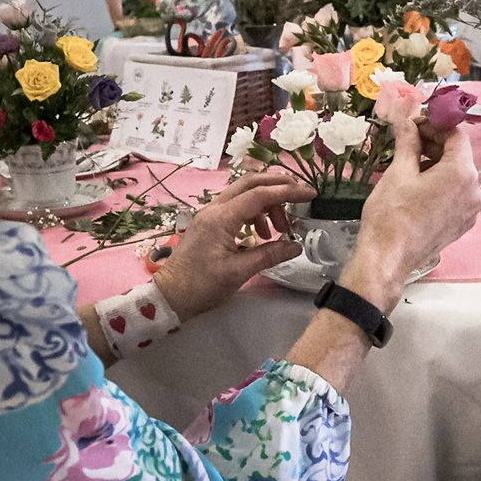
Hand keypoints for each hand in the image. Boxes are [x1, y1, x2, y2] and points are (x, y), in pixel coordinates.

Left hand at [151, 170, 315, 320]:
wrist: (169, 296)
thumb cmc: (202, 286)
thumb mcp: (239, 272)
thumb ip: (269, 255)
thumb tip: (296, 245)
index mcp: (221, 218)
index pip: (260, 194)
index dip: (288, 191)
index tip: (311, 194)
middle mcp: (214, 209)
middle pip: (250, 183)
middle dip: (278, 185)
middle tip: (301, 195)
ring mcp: (210, 214)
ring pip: (244, 194)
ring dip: (267, 204)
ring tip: (280, 229)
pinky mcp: (209, 222)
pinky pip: (236, 207)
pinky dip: (254, 213)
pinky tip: (261, 235)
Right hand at [339, 121, 480, 312]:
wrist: (388, 258)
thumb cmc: (391, 215)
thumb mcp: (399, 171)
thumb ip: (409, 141)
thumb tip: (407, 119)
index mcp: (462, 174)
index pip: (456, 134)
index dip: (435, 123)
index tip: (414, 122)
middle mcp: (474, 191)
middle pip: (458, 154)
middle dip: (434, 142)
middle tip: (407, 138)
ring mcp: (470, 210)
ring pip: (456, 174)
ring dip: (435, 162)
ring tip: (408, 161)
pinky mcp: (462, 222)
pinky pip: (455, 193)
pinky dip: (439, 182)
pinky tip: (417, 183)